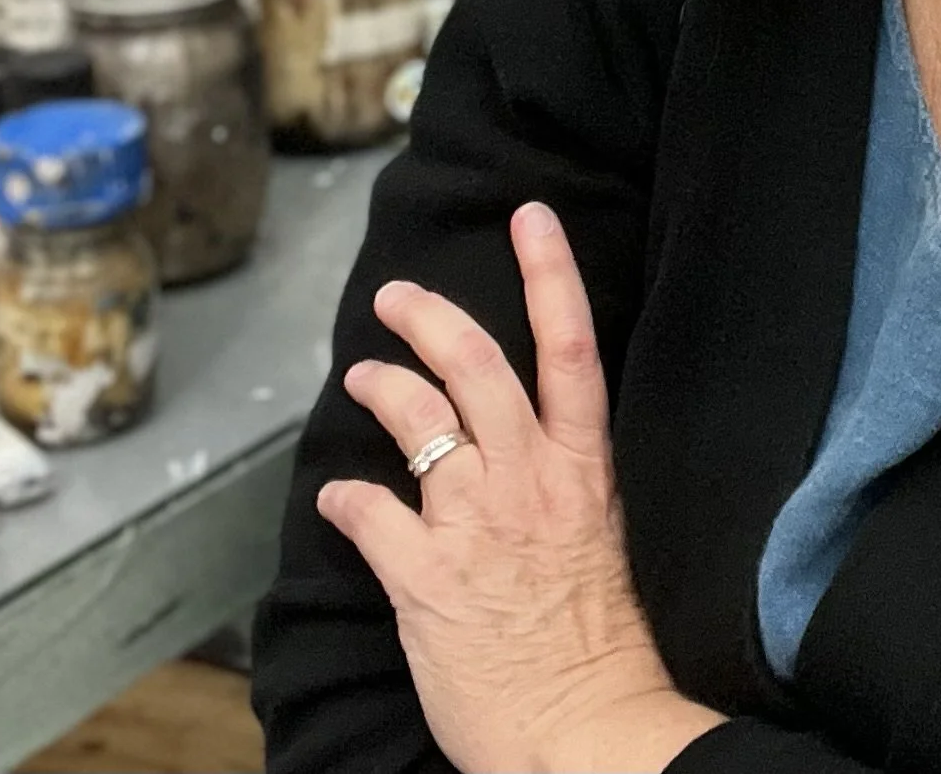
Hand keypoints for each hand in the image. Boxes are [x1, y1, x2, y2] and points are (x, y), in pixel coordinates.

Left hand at [319, 204, 721, 773]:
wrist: (589, 735)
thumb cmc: (604, 649)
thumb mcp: (607, 538)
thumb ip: (568, 483)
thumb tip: (538, 452)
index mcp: (582, 468)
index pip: (572, 346)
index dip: (549, 272)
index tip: (530, 217)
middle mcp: (528, 478)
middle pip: (475, 362)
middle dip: (429, 315)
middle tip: (395, 294)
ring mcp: (474, 523)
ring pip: (417, 419)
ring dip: (380, 387)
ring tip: (362, 379)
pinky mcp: (425, 578)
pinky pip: (369, 513)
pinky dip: (344, 501)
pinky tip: (334, 502)